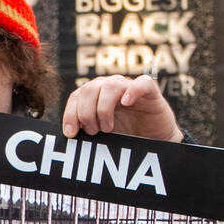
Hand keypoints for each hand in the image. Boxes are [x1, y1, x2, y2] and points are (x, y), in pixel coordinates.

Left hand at [63, 75, 182, 142]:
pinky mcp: (150, 92)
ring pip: (110, 85)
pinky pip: (142, 83)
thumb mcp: (101, 134)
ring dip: (103, 108)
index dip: (70, 114)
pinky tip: (126, 103)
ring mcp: (129, 88)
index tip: (71, 133)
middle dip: (86, 113)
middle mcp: (110, 88)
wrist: (155, 140)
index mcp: (96, 96)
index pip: (76, 96)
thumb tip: (69, 133)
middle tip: (93, 132)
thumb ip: (86, 129)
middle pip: (90, 89)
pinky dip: (132, 91)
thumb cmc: (126, 135)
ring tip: (107, 128)